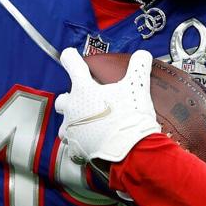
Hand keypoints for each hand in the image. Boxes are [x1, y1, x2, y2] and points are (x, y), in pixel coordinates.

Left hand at [55, 48, 160, 164]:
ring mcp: (72, 130)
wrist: (131, 150)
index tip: (69, 55)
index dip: (70, 57)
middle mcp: (73, 108)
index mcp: (84, 89)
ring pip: (64, 125)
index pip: (72, 64)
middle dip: (71, 99)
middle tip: (86, 100)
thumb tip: (143, 54)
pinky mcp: (76, 149)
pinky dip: (80, 146)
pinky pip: (72, 147)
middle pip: (63, 99)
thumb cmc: (131, 117)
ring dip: (73, 123)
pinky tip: (90, 145)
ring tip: (87, 125)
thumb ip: (139, 67)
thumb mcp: (138, 87)